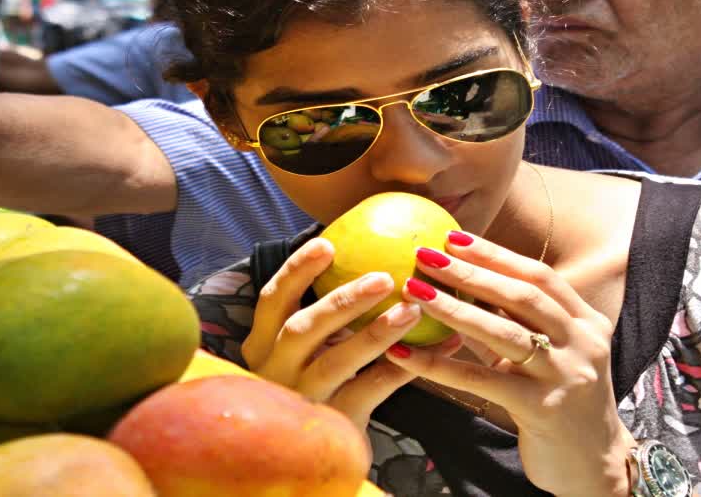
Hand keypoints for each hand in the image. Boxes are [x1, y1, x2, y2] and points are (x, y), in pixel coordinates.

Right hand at [241, 237, 461, 431]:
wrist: (316, 456)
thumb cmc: (318, 385)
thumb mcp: (306, 352)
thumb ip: (325, 316)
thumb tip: (372, 257)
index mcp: (262, 347)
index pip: (271, 301)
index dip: (297, 270)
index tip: (327, 243)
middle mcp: (274, 372)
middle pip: (302, 328)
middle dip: (342, 300)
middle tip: (384, 277)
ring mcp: (301, 400)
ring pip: (335, 361)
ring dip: (376, 333)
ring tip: (413, 311)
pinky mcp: (332, 425)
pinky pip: (371, 390)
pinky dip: (405, 366)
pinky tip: (438, 348)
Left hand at [385, 233, 633, 496]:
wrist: (594, 464)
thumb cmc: (560, 400)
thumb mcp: (548, 354)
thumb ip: (516, 322)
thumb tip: (462, 283)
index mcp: (585, 322)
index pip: (539, 276)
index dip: (496, 254)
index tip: (453, 238)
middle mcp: (581, 343)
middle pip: (521, 296)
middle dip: (470, 271)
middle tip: (425, 255)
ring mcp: (565, 375)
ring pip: (503, 333)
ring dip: (453, 308)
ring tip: (413, 291)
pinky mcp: (542, 409)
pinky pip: (482, 380)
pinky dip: (440, 365)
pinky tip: (404, 354)